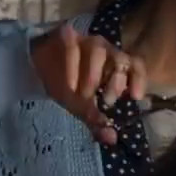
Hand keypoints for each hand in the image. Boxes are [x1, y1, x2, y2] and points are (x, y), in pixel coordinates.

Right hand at [32, 23, 146, 145]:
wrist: (36, 66)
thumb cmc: (67, 84)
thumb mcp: (82, 106)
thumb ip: (96, 120)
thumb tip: (111, 139)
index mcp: (115, 64)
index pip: (136, 65)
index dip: (139, 79)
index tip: (135, 97)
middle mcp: (105, 50)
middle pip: (120, 58)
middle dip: (116, 82)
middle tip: (107, 101)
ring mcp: (85, 40)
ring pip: (98, 50)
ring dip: (94, 75)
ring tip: (86, 95)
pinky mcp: (65, 36)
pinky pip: (71, 46)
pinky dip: (72, 67)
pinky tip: (70, 86)